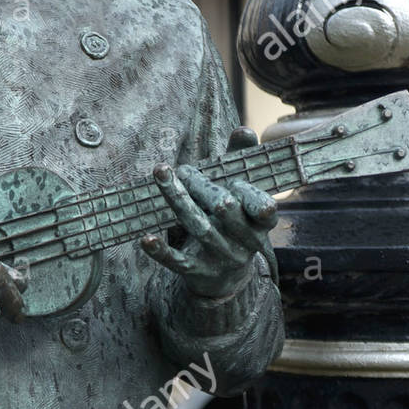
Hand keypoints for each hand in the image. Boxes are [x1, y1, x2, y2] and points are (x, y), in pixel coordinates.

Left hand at [140, 127, 276, 298]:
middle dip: (205, 187)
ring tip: (161, 173)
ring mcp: (220, 258)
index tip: (234, 181)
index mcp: (260, 221)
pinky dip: (160, 251)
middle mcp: (244, 241)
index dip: (249, 194)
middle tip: (184, 169)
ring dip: (178, 199)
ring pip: (200, 227)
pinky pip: (178, 262)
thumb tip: (243, 131)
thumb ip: (240, 163)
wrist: (226, 278)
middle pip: (226, 210)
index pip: (262, 206)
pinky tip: (145, 238)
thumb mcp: (241, 197)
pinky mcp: (197, 271)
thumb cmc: (233, 223)